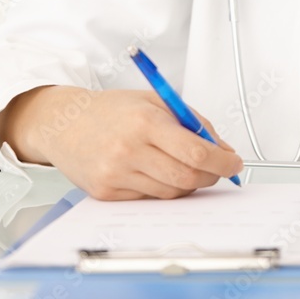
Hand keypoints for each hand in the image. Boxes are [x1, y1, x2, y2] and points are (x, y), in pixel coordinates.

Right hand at [0, 86, 243, 199]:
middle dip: (211, 176)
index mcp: (145, 122)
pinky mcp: (106, 193)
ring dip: (189, 184)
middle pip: (186, 178)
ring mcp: (116, 175)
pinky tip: (160, 172)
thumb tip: (222, 149)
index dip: (222, 162)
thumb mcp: (157, 100)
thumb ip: (192, 121)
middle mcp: (129, 150)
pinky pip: (149, 199)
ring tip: (187, 166)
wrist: (65, 122)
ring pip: (171, 193)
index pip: (195, 152)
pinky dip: (164, 189)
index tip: (234, 163)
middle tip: (218, 168)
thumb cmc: (113, 109)